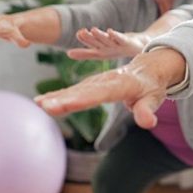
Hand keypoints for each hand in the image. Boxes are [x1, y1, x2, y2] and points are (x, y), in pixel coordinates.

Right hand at [35, 48, 186, 127]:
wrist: (148, 69)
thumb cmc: (152, 87)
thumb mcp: (154, 99)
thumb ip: (147, 110)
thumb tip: (148, 123)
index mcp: (121, 84)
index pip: (101, 93)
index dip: (84, 99)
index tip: (67, 105)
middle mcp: (105, 81)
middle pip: (83, 91)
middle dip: (64, 99)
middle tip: (45, 106)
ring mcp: (97, 82)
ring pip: (75, 90)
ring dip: (56, 97)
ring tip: (38, 104)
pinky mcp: (91, 85)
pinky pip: (73, 91)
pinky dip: (58, 95)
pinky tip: (41, 100)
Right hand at [67, 27, 147, 59]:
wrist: (136, 49)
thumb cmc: (115, 50)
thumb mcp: (99, 52)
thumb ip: (84, 53)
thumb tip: (67, 54)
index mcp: (101, 51)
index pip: (91, 45)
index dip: (84, 39)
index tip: (78, 33)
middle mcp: (108, 49)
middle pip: (97, 43)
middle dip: (89, 38)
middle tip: (81, 31)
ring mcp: (117, 46)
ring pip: (107, 41)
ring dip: (100, 35)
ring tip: (93, 29)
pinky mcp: (126, 42)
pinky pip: (120, 38)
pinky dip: (115, 35)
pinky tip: (110, 31)